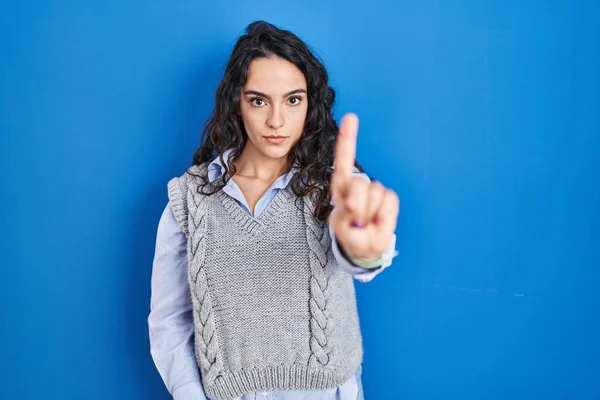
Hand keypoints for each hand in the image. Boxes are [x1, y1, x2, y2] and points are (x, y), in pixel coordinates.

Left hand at [329, 113, 399, 259]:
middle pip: (360, 183)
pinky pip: (389, 203)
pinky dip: (384, 217)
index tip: (352, 118)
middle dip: (358, 204)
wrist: (367, 248)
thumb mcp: (342, 229)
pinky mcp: (389, 198)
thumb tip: (354, 207)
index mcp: (341, 188)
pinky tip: (376, 222)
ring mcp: (374, 191)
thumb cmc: (351, 235)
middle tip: (355, 220)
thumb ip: (345, 217)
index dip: (348, 139)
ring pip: (376, 193)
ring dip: (370, 214)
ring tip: (365, 224)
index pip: (343, 161)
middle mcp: (357, 186)